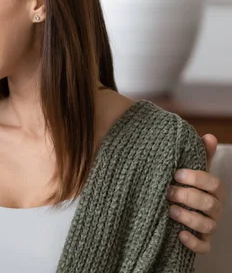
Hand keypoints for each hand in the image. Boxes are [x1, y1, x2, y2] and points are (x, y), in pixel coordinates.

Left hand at [167, 134, 223, 253]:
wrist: (171, 209)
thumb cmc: (183, 185)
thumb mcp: (189, 169)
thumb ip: (198, 155)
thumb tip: (209, 136)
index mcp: (212, 190)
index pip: (213, 184)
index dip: (197, 178)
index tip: (176, 173)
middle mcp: (213, 209)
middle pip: (209, 204)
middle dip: (188, 197)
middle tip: (168, 192)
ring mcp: (208, 226)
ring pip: (208, 226)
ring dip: (189, 218)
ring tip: (170, 210)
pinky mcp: (201, 242)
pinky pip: (203, 247)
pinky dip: (193, 242)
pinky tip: (179, 234)